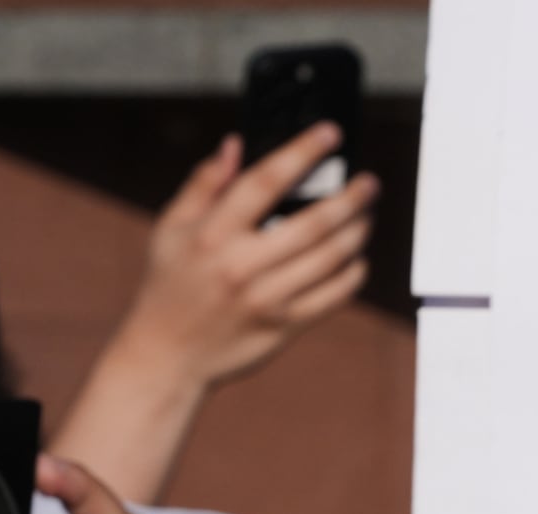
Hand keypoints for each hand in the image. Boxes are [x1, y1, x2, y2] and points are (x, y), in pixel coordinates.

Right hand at [113, 129, 377, 393]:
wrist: (168, 354)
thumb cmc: (169, 285)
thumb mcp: (171, 228)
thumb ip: (204, 184)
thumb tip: (235, 144)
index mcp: (212, 234)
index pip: (264, 182)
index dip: (301, 153)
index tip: (330, 134)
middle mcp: (242, 265)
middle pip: (312, 223)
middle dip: (349, 198)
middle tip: (369, 182)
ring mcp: (267, 298)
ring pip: (330, 259)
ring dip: (356, 233)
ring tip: (366, 215)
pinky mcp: (285, 327)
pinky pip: (333, 296)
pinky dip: (352, 274)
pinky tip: (356, 258)